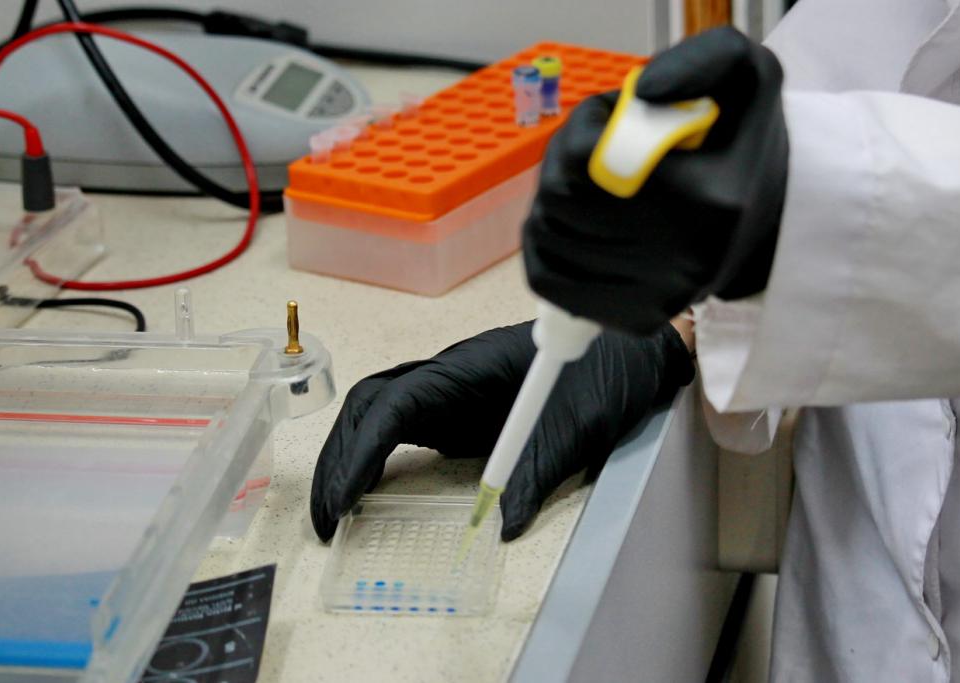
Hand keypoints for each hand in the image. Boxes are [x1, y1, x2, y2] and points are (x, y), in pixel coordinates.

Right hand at [310, 321, 694, 541]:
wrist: (630, 353)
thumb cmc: (603, 378)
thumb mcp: (574, 430)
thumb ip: (536, 474)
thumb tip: (504, 528)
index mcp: (466, 369)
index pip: (392, 406)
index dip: (359, 453)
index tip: (343, 502)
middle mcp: (446, 373)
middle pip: (369, 405)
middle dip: (339, 459)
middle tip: (329, 520)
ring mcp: (448, 387)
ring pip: (378, 411)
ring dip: (351, 456)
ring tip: (338, 510)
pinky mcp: (457, 404)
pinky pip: (402, 424)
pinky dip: (378, 455)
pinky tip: (373, 489)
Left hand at [523, 26, 787, 334]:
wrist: (767, 224)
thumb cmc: (738, 149)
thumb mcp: (745, 77)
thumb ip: (700, 60)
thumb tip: (643, 91)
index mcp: (710, 199)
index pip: (586, 160)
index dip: (584, 130)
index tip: (614, 126)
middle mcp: (684, 260)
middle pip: (559, 198)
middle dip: (563, 166)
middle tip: (598, 158)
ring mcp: (655, 297)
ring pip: (546, 236)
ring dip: (552, 204)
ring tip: (594, 193)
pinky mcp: (631, 320)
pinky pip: (546, 279)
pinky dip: (545, 247)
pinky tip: (576, 231)